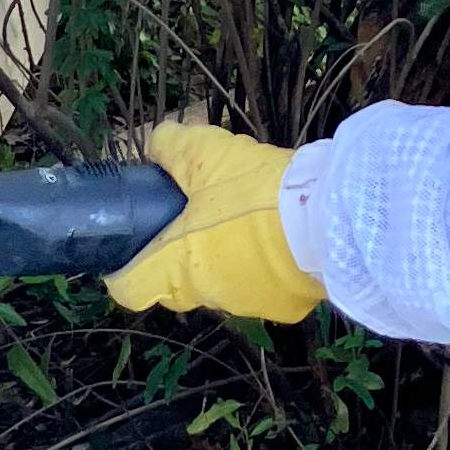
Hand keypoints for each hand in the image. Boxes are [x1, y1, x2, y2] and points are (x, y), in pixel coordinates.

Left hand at [104, 121, 323, 323]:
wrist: (327, 217)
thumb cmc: (255, 191)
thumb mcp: (206, 153)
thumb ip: (170, 146)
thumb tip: (156, 142)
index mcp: (176, 266)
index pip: (128, 289)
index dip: (123, 270)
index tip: (131, 249)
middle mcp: (206, 294)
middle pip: (175, 286)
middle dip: (177, 257)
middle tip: (192, 220)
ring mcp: (246, 304)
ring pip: (219, 285)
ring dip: (222, 260)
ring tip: (242, 221)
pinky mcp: (284, 306)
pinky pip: (260, 287)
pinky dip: (261, 267)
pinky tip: (276, 238)